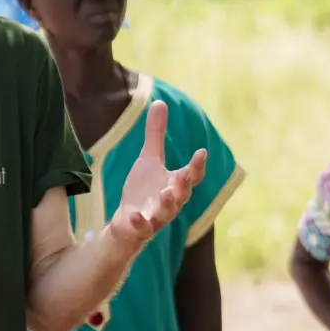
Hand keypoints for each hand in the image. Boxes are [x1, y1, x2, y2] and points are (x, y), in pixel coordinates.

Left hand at [106, 100, 207, 246]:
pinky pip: (142, 227)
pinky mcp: (140, 228)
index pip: (192, 175)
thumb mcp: (148, 159)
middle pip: (182, 194)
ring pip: (167, 213)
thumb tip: (160, 101)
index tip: (202, 152)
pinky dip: (139, 222)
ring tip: (166, 192)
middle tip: (184, 174)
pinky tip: (133, 215)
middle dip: (184, 185)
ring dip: (168, 203)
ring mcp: (156, 217)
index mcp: (175, 184)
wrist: (127, 222)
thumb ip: (155, 134)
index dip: (197, 165)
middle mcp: (171, 201)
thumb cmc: (143, 190)